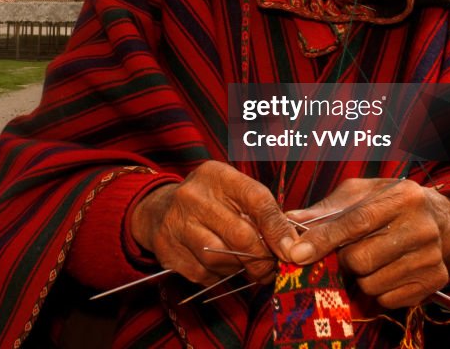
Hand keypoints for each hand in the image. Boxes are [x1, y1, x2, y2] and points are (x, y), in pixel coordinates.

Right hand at [129, 161, 297, 285]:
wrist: (158, 209)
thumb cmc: (208, 200)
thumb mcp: (233, 191)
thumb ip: (262, 211)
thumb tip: (291, 245)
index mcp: (216, 175)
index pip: (256, 200)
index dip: (278, 228)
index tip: (292, 250)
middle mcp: (192, 196)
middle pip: (240, 236)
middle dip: (262, 257)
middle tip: (271, 266)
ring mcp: (176, 223)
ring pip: (222, 259)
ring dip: (240, 268)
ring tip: (245, 264)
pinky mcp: (167, 250)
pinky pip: (204, 273)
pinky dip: (219, 274)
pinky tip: (220, 265)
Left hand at [284, 178, 449, 308]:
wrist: (438, 219)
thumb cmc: (388, 203)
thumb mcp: (359, 195)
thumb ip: (324, 210)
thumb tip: (290, 221)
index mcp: (403, 197)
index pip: (356, 222)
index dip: (323, 240)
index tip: (297, 253)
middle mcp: (423, 227)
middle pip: (360, 259)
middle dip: (342, 259)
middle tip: (346, 250)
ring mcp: (432, 256)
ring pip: (371, 283)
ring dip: (359, 276)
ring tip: (369, 257)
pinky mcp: (435, 281)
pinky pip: (387, 299)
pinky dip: (377, 290)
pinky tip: (385, 270)